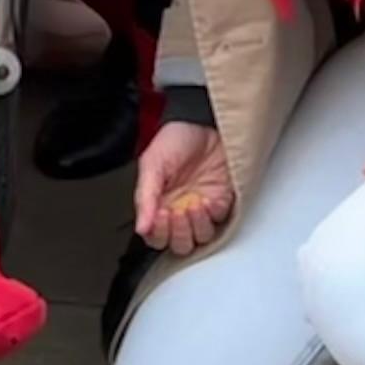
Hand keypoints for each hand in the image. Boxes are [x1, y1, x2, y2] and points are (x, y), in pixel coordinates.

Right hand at [133, 117, 235, 254]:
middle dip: (178, 234)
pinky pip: (221, 219)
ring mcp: (203, 208)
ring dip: (196, 226)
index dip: (158, 233)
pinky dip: (215, 214)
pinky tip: (208, 199)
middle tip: (176, 212)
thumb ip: (145, 197)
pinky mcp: (223, 200)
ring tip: (194, 205)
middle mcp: (180, 210)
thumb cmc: (175, 137)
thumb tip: (142, 228)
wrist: (203, 120)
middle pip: (180, 244)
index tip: (160, 215)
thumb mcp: (152, 164)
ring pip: (201, 237)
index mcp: (159, 205)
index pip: (157, 237)